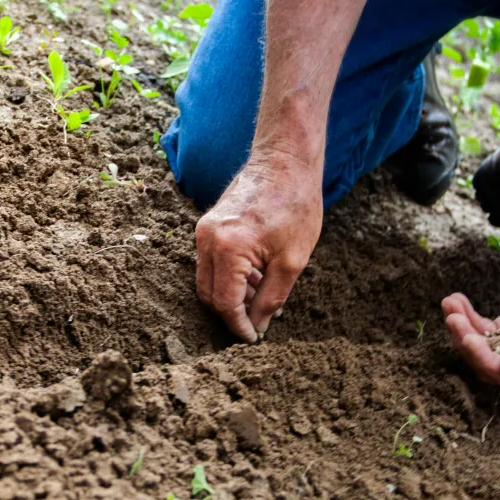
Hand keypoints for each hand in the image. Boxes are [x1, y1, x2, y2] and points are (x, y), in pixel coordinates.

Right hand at [195, 156, 323, 341]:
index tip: (253, 338)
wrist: (285, 161)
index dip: (238, 326)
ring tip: (262, 297)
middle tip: (257, 323)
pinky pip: (210, 262)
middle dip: (231, 313)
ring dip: (231, 295)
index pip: (225, 303)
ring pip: (207, 280)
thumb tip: (258, 325)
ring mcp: (204, 230)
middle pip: (209, 295)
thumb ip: (271, 298)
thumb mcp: (292, 260)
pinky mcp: (207, 225)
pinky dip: (228, 277)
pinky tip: (255, 277)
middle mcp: (207, 239)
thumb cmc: (295, 205)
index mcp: (228, 248)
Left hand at [442, 265, 499, 390]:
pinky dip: (467, 315)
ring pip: (480, 346)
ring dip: (462, 327)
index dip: (486, 360)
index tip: (469, 338)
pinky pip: (481, 328)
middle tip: (453, 319)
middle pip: (488, 364)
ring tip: (450, 305)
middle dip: (468, 342)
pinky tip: (455, 300)